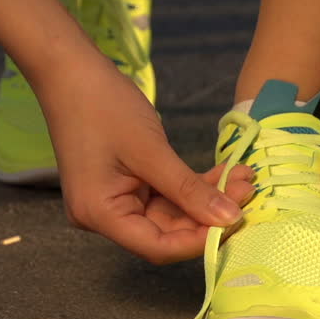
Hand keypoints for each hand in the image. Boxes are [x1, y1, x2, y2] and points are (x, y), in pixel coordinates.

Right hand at [38, 68, 253, 264]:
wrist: (71, 71)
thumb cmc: (103, 106)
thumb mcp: (151, 150)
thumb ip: (189, 190)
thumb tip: (229, 219)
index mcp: (100, 214)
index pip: (158, 246)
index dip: (199, 241)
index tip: (236, 221)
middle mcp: (104, 216)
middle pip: (167, 232)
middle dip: (209, 214)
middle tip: (248, 191)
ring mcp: (114, 200)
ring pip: (171, 213)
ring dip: (206, 198)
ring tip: (244, 178)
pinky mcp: (125, 185)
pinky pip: (164, 195)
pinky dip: (192, 186)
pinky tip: (225, 173)